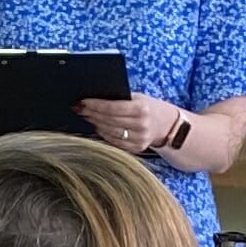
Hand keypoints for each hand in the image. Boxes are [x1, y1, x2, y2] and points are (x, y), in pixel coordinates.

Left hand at [75, 94, 196, 159]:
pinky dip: (103, 134)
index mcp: (142, 109)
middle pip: (108, 120)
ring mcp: (139, 139)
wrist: (165, 124)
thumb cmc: (147, 107)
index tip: (82, 102)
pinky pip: (114, 142)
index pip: (112, 107)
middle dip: (92, 114)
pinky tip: (96, 127)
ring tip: (86, 116)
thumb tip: (94, 97)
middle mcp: (141, 125)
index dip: (95, 105)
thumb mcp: (138, 98)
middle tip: (79, 108)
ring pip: (109, 132)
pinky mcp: (136, 149)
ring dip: (95, 123)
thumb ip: (120, 98)